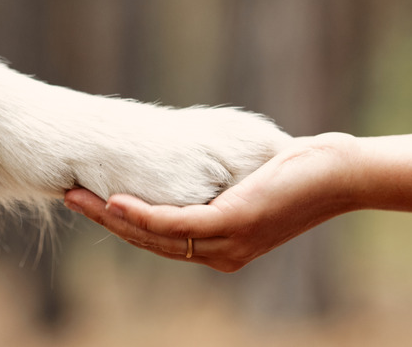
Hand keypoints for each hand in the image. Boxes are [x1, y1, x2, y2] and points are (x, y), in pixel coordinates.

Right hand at [64, 133, 362, 271]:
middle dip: (107, 221)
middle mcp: (222, 252)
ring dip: (112, 217)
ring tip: (78, 196)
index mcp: (223, 245)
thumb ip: (220, 181)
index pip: (162, 238)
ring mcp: (228, 243)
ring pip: (157, 236)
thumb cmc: (300, 172)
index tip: (93, 200)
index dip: (124, 223)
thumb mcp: (250, 180)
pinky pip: (177, 225)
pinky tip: (114, 201)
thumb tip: (194, 159)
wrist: (341, 174)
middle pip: (151, 241)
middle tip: (70, 196)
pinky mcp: (234, 224)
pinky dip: (142, 215)